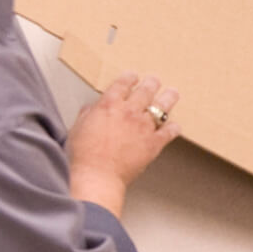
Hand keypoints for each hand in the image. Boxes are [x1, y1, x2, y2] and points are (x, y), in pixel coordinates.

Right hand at [67, 72, 180, 217]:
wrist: (97, 175)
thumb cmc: (84, 155)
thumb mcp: (78, 128)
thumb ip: (88, 114)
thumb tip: (91, 109)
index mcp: (109, 104)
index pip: (123, 83)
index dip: (129, 78)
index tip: (133, 76)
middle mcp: (129, 111)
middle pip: (146, 90)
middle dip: (151, 83)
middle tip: (154, 80)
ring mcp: (144, 126)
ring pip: (162, 106)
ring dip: (168, 98)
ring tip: (172, 94)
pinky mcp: (154, 143)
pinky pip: (169, 132)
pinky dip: (173, 128)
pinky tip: (174, 127)